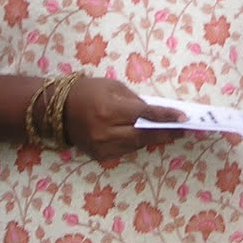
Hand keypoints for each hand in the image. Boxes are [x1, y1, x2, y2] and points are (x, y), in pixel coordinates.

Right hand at [60, 76, 187, 161]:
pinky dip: (138, 144)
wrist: (58, 110)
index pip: (144, 115)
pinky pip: (125, 151)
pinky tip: (149, 137)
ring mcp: (101, 146)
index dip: (165, 117)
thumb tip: (156, 113)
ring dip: (154, 139)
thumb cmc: (88, 91)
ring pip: (136, 146)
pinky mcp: (99, 156)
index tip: (184, 118)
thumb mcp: (112, 87)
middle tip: (184, 130)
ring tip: (172, 133)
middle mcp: (105, 131)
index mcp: (108, 109)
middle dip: (166, 133)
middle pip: (143, 136)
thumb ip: (134, 101)